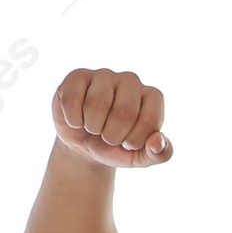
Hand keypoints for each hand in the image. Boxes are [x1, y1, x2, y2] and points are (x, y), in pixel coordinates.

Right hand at [51, 68, 172, 168]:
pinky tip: (77, 119)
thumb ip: (159, 154)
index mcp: (152, 97)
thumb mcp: (139, 157)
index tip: (127, 143)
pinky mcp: (78, 76)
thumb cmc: (117, 147)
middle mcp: (131, 80)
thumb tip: (157, 141)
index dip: (134, 140)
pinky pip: (73, 101)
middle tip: (108, 137)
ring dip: (92, 127)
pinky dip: (73, 120)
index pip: (149, 120)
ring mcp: (105, 75)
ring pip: (97, 104)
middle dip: (112, 135)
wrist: (84, 145)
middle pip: (124, 111)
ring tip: (93, 127)